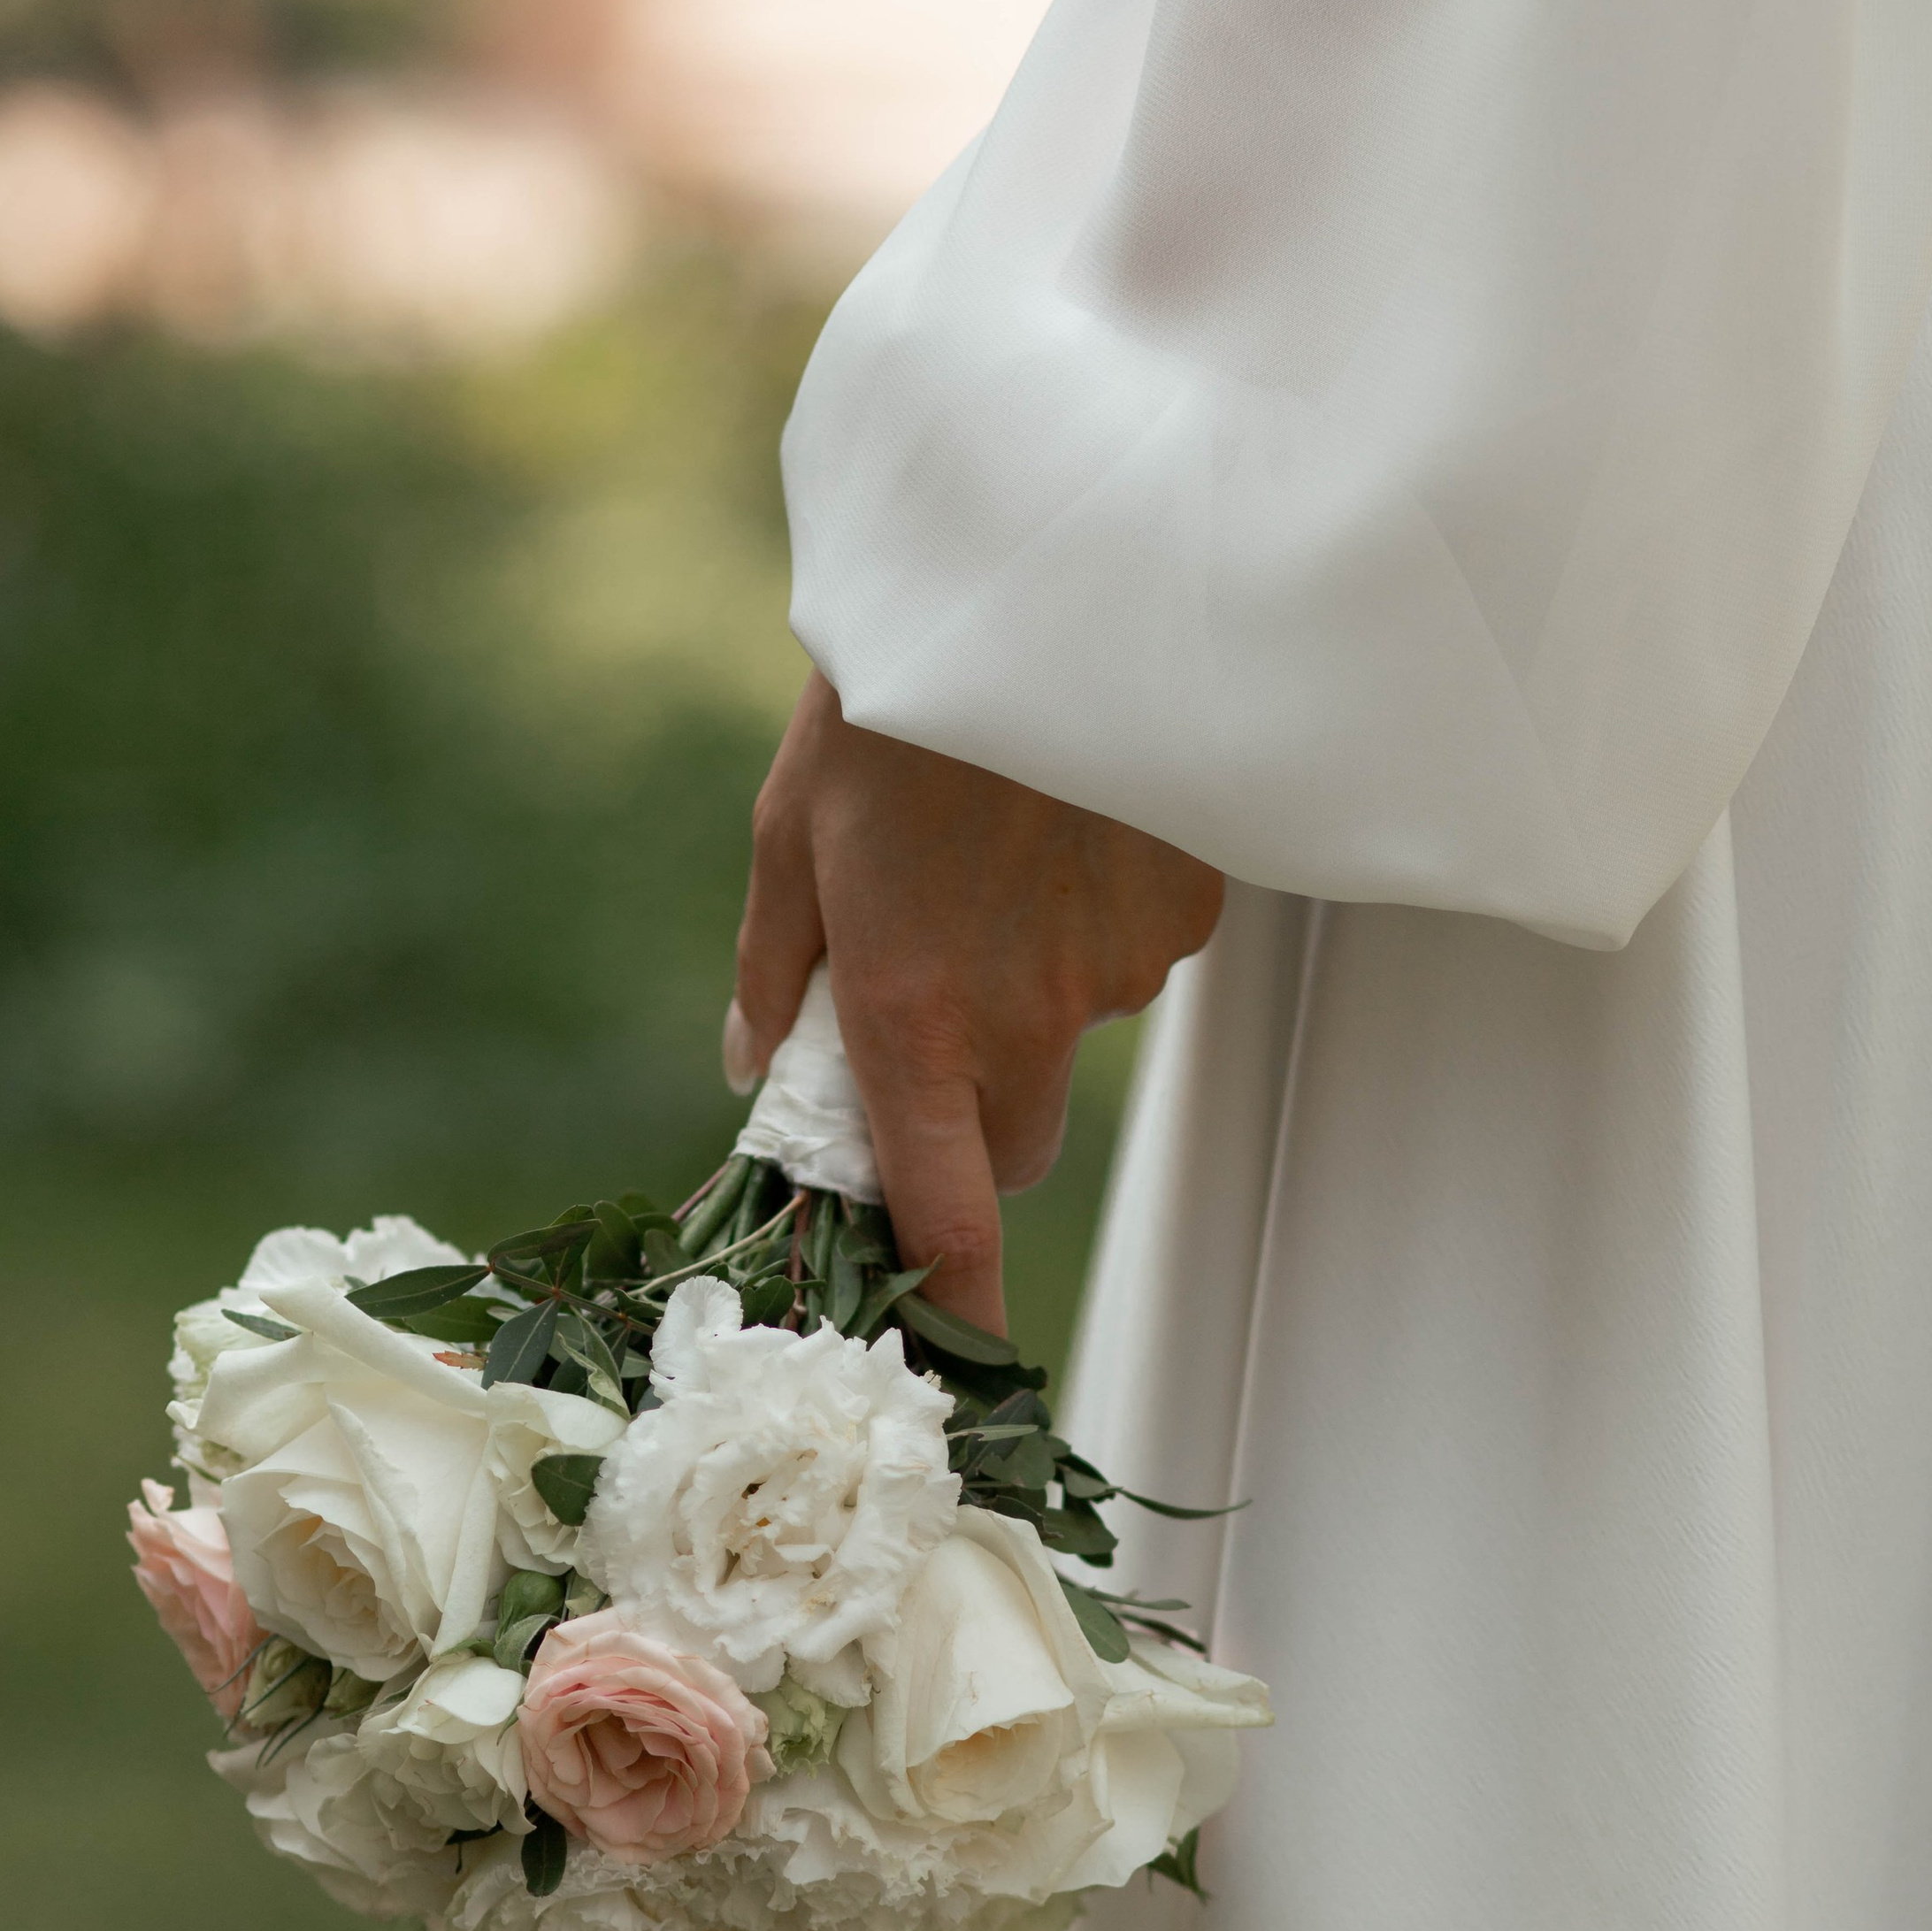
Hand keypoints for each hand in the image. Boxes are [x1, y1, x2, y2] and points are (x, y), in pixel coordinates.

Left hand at [729, 673, 1224, 1332]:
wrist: (1035, 578)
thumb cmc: (891, 704)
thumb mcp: (790, 833)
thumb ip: (774, 972)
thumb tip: (745, 1066)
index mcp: (913, 1018)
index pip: (947, 1220)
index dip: (952, 1303)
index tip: (949, 1352)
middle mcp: (1027, 1020)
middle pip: (1012, 1145)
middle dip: (971, 1115)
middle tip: (935, 1012)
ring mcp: (1119, 969)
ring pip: (1076, 1035)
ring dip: (1036, 990)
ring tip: (1000, 860)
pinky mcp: (1186, 908)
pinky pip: (1138, 950)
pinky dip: (1100, 912)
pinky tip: (1067, 821)